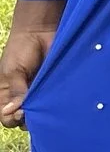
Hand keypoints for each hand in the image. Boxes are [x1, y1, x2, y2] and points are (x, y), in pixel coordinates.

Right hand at [0, 0, 64, 127]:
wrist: (40, 31)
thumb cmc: (21, 50)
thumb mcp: (14, 71)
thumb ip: (15, 91)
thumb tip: (11, 111)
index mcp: (5, 95)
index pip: (6, 117)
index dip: (12, 118)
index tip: (21, 113)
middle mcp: (21, 97)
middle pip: (23, 119)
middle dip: (29, 119)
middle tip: (37, 111)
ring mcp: (39, 93)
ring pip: (41, 112)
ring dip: (44, 113)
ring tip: (50, 108)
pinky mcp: (54, 87)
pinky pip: (55, 101)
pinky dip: (57, 104)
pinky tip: (61, 104)